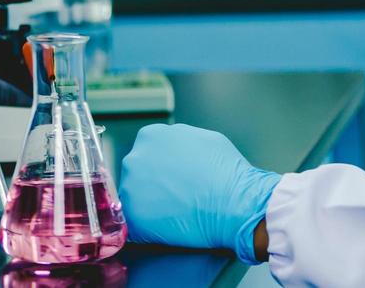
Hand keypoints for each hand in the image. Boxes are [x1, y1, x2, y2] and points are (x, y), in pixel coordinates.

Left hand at [119, 123, 280, 263]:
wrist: (234, 203)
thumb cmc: (226, 172)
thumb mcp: (202, 138)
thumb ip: (179, 142)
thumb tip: (175, 151)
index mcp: (150, 136)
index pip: (146, 153)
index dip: (160, 168)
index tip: (171, 180)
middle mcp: (134, 158)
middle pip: (137, 174)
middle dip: (152, 185)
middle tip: (174, 197)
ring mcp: (130, 187)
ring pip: (134, 198)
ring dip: (149, 206)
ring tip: (175, 213)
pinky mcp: (133, 216)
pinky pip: (135, 223)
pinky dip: (149, 228)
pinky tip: (170, 227)